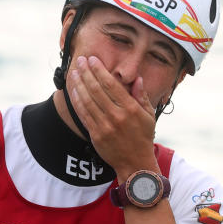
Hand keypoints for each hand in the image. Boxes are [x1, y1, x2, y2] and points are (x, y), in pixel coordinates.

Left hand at [68, 55, 157, 176]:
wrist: (135, 163)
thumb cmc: (143, 137)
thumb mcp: (148, 116)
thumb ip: (142, 96)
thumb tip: (137, 79)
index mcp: (131, 109)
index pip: (111, 84)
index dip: (100, 70)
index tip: (92, 60)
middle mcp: (117, 116)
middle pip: (96, 89)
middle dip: (86, 73)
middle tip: (80, 61)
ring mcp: (105, 126)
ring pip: (87, 100)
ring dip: (78, 84)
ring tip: (73, 73)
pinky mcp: (96, 135)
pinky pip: (83, 115)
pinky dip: (77, 101)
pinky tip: (74, 91)